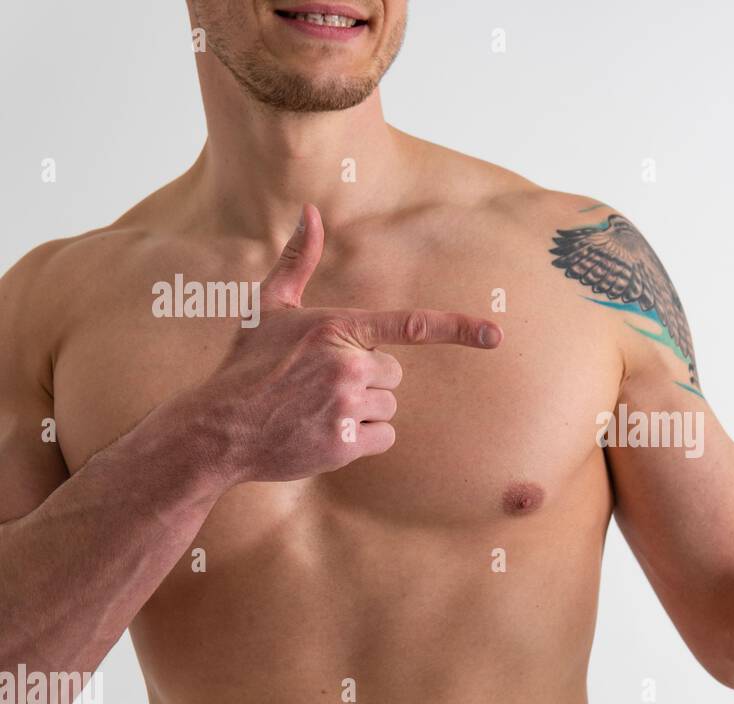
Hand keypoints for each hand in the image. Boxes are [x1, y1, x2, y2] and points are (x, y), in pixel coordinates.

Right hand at [183, 203, 501, 486]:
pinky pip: (383, 438)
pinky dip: (361, 440)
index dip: (458, 329)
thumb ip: (298, 260)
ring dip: (363, 412)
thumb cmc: (246, 365)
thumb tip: (310, 211)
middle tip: (322, 387)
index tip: (495, 336)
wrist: (218, 428)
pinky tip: (324, 434)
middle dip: (367, 381)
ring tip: (318, 411)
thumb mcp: (268, 307)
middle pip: (394, 375)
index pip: (411, 325)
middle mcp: (347, 365)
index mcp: (337, 328)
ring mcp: (347, 405)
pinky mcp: (346, 443)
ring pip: (389, 407)